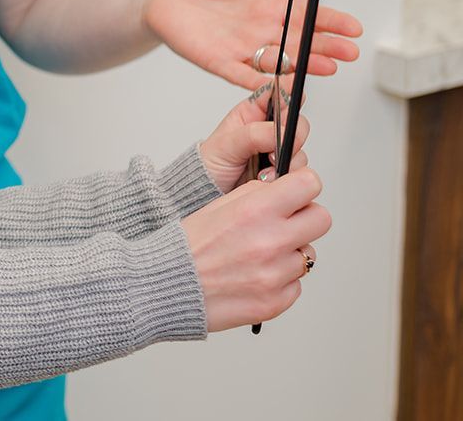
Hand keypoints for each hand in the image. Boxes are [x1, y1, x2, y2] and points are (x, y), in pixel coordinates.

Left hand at [143, 0, 362, 88]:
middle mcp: (264, 30)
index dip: (331, 22)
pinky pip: (244, 75)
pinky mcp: (221, 62)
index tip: (352, 27)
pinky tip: (280, 84)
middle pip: (302, 42)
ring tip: (327, 66)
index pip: (309, 15)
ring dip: (303, 64)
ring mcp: (245, 49)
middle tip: (349, 52)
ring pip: (280, 60)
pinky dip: (262, 81)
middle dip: (327, 47)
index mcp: (273, 5)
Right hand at [182, 169, 329, 331]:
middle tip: (283, 223)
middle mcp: (270, 241)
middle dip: (305, 217)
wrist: (165, 286)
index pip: (309, 185)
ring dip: (289, 252)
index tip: (295, 191)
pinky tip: (253, 276)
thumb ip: (255, 195)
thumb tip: (285, 187)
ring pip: (308, 254)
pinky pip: (296, 284)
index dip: (301, 186)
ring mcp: (276, 274)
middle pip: (321, 219)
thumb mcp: (216, 205)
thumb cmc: (185, 246)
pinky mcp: (276, 301)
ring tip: (258, 255)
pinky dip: (280, 280)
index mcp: (255, 211)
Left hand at [197, 86, 307, 193]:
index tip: (295, 89)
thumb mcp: (226, 144)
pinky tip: (268, 177)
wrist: (211, 192)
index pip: (276, 93)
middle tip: (275, 147)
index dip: (288, 88)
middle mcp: (268, 128)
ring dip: (288, 158)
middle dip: (292, 134)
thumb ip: (253, 134)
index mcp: (251, 112)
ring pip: (300, 146)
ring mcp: (278, 149)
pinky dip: (288, 173)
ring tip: (265, 168)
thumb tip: (278, 131)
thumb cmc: (212, 164)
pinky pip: (299, 168)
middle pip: (297, 120)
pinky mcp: (284, 168)